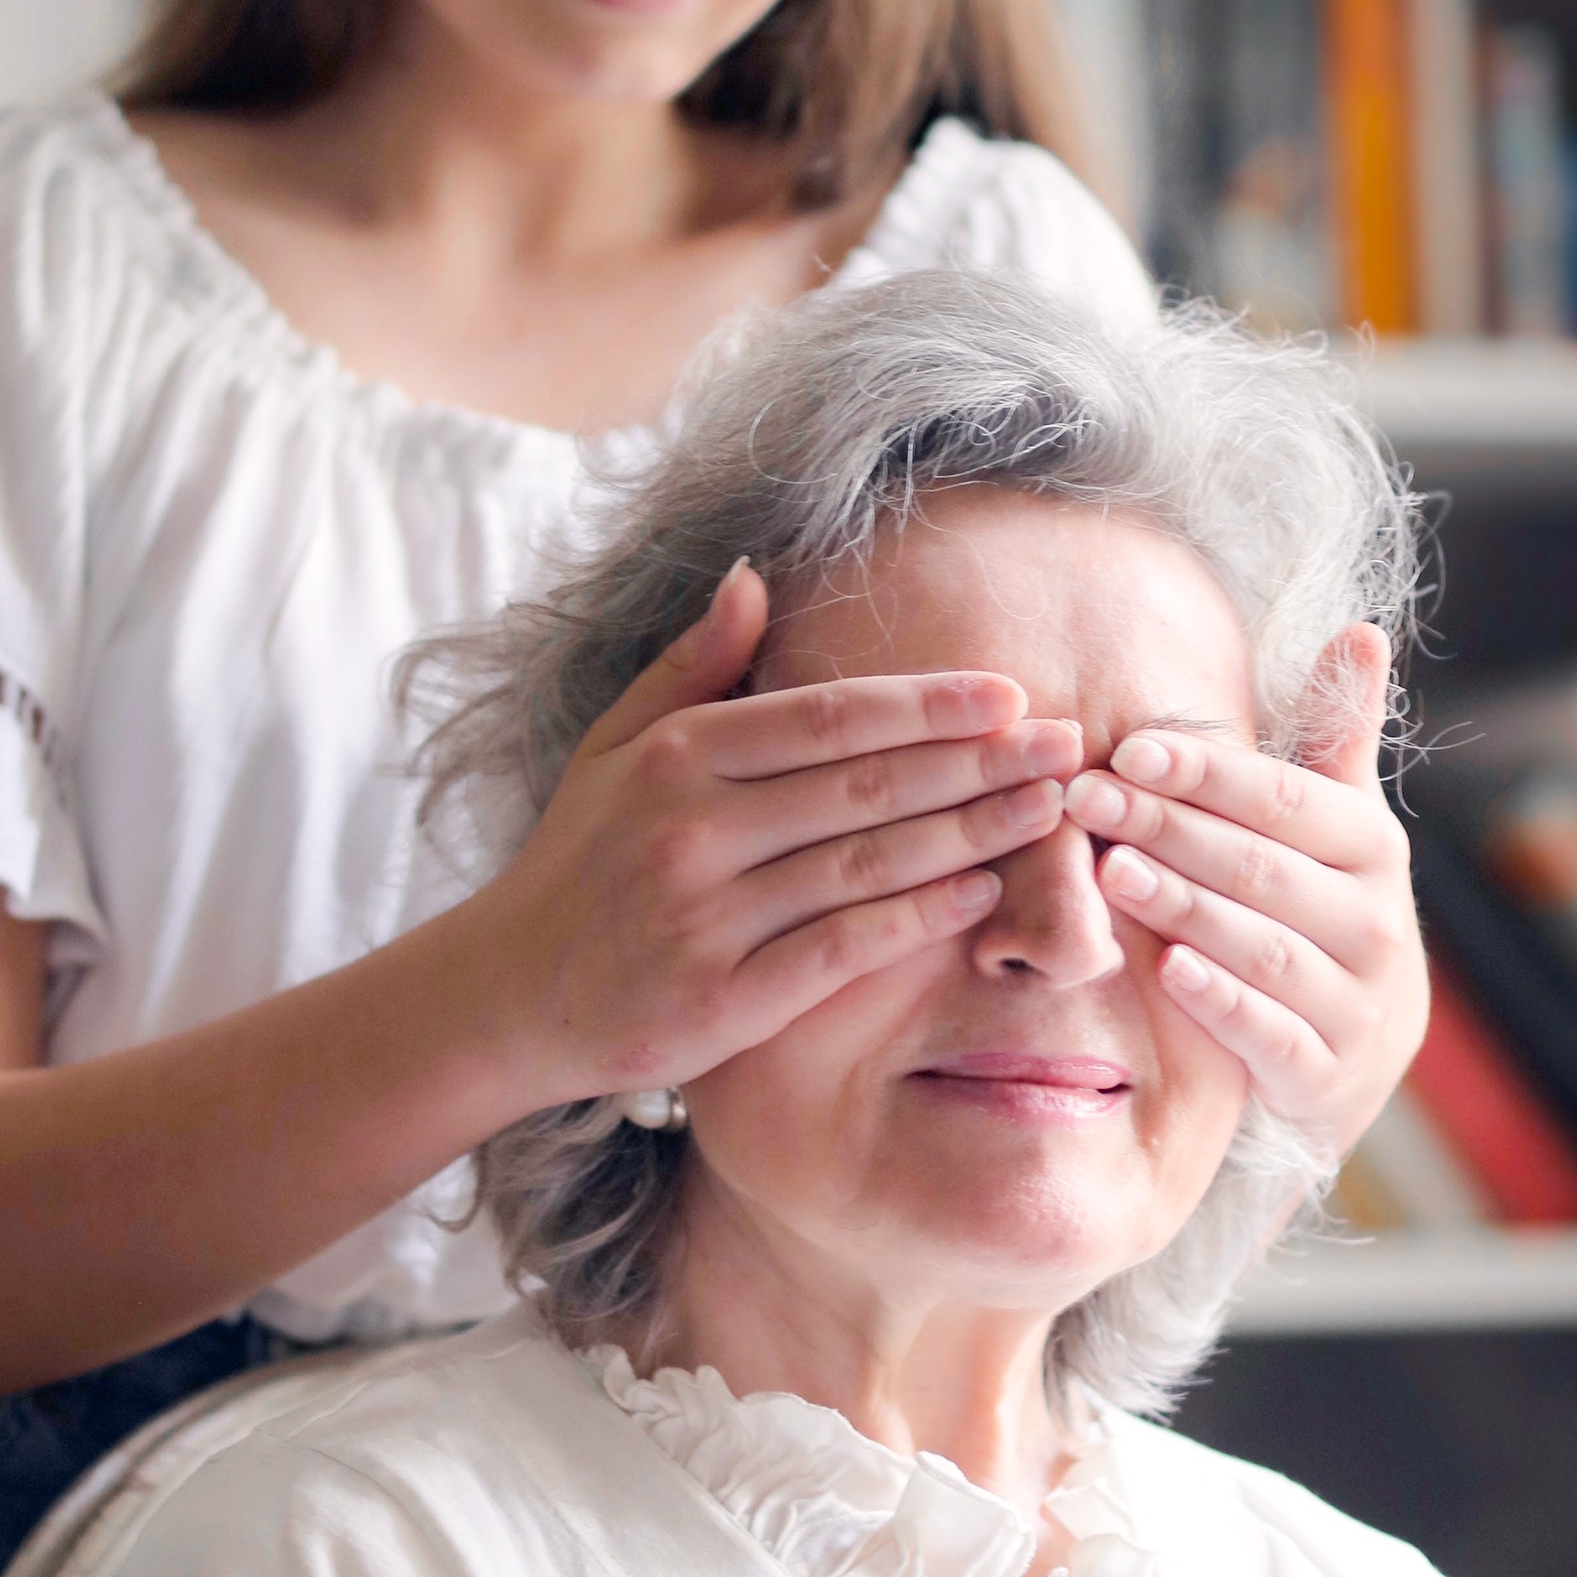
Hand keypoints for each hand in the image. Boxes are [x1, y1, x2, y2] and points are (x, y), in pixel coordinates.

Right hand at [467, 561, 1083, 1110]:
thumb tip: (754, 574)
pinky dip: (917, 919)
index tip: (1010, 693)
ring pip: (867, 864)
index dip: (927, 706)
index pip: (827, 717)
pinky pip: (842, 949)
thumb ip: (691, 666)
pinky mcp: (721, 1002)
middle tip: (1069, 744)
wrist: (507, 996)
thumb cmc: (577, 863)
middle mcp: (691, 831)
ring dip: (971, 834)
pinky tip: (982, 893)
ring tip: (1048, 810)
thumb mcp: (614, 749)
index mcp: (676, 757)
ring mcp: (706, 918)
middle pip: (865, 786)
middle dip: (979, 763)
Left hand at [1059, 624, 1426, 1160]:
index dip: (1207, 772)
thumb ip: (1337, 734)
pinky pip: (1270, 1032)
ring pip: (1261, 945)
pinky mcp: (1324, 1070)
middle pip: (1261, 866)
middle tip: (1087, 798)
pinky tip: (1166, 970)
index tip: (1129, 746)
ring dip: (1184, 907)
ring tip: (1109, 872)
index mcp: (1373, 847)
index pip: (1284, 799)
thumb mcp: (1337, 822)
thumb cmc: (1323, 904)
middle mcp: (1375, 921)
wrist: (1362, 1045)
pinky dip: (1221, 1002)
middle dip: (1170, 830)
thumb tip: (1359, 630)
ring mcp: (1354, 1000)